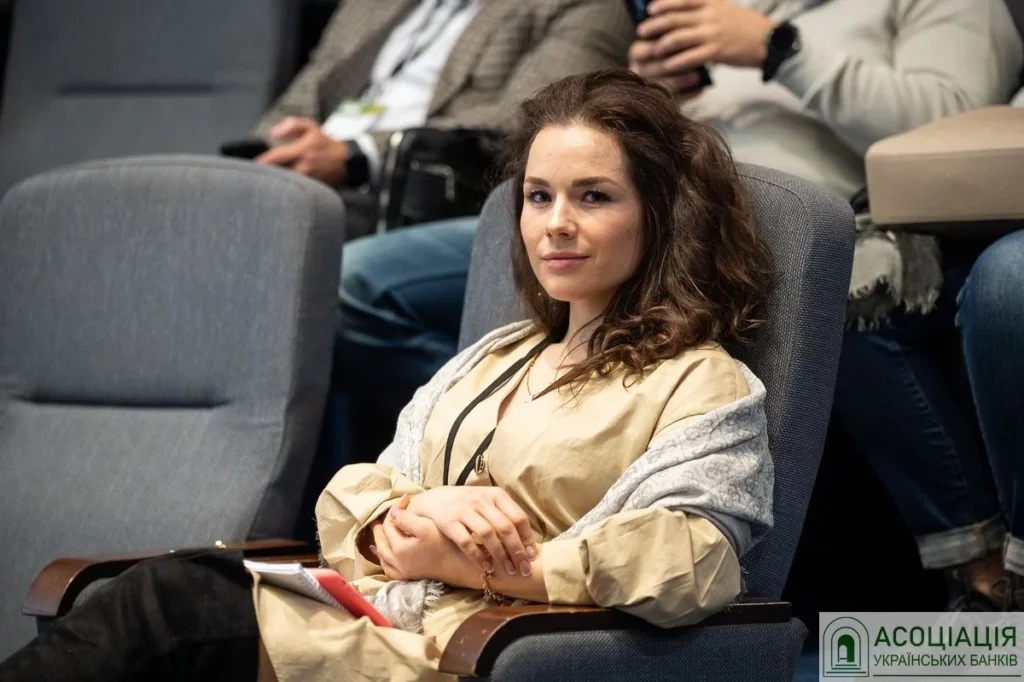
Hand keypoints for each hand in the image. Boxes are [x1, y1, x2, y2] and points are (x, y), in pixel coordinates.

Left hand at [255, 116, 348, 185]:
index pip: (276, 157)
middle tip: (256, 174)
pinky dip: (287, 188)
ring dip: (276, 182)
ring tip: (267, 181)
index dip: (263, 161)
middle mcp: (305, 166)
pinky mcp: (312, 188)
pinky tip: (281, 187)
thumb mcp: (311, 127)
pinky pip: (295, 190)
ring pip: (286, 183)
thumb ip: (291, 125)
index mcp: (302, 150)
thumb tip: (274, 133)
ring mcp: (309, 179)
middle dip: (267, 174)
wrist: (347, 161)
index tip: (253, 164)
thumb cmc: (326, 143)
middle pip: (278, 173)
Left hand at [370, 500, 481, 586]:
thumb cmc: (445, 544)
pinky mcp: (407, 577)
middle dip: (383, 525)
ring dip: (380, 541)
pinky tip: (386, 552)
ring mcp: (401, 571)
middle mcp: (396, 562)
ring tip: (382, 529)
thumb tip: (392, 512)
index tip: (406, 499)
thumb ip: (406, 519)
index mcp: (399, 548)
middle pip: (381, 540)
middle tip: (390, 513)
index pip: (389, 524)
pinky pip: (388, 568)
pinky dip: (384, 558)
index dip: (395, 509)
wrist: (460, 566)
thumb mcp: (426, 527)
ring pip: (382, 555)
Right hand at [406, 487, 536, 576]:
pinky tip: (487, 567)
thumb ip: (507, 516)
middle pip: (505, 527)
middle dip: (517, 551)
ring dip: (500, 555)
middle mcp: (481, 501)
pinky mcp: (449, 522)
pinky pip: (466, 542)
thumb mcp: (490, 502)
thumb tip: (529, 544)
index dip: (527, 538)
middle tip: (524, 569)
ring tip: (508, 570)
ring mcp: (464, 510)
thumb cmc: (471, 505)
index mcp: (496, 495)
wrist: (437, 499)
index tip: (532, 556)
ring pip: (488, 535)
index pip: (518, 517)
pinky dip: (478, 556)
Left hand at [630, 0, 775, 89]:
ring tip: (653, 52)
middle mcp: (710, 16)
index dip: (664, 5)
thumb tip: (684, 11)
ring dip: (661, 46)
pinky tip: (667, 67)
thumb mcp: (725, 9)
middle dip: (654, 26)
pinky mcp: (717, 52)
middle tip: (641, 33)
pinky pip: (690, 57)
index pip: (682, 0)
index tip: (650, 10)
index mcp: (711, 3)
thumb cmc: (745, 26)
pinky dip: (676, 63)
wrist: (768, 41)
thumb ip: (706, 8)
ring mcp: (712, 34)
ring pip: (678, 39)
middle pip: (674, 20)